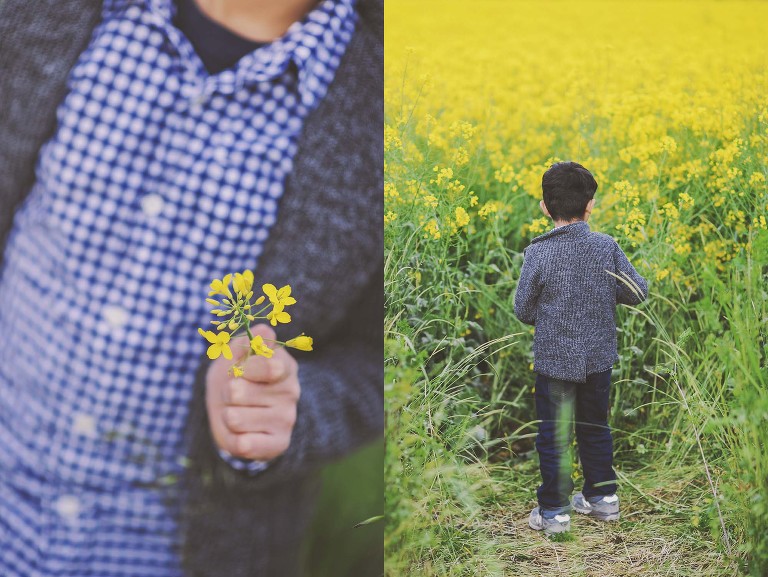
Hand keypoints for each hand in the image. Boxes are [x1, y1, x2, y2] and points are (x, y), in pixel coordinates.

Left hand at [206, 324, 300, 460]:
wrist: (236, 412)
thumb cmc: (235, 377)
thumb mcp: (233, 355)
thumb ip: (245, 342)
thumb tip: (263, 330)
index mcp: (283, 364)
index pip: (268, 366)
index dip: (244, 367)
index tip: (240, 367)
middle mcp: (291, 391)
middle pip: (237, 392)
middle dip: (226, 392)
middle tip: (235, 393)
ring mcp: (287, 419)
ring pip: (234, 418)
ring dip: (227, 415)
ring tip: (237, 411)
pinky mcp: (279, 444)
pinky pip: (243, 445)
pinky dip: (234, 439)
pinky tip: (243, 432)